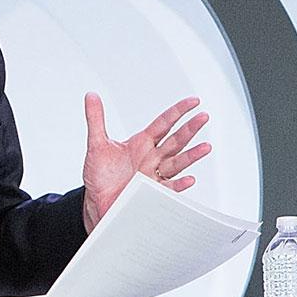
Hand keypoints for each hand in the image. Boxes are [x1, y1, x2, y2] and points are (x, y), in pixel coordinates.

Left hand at [81, 93, 211, 230]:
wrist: (96, 201)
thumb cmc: (100, 174)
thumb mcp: (96, 144)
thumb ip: (96, 118)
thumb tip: (91, 96)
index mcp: (142, 143)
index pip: (164, 123)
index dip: (178, 111)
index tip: (193, 102)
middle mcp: (151, 157)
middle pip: (175, 140)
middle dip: (190, 129)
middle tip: (204, 117)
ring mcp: (153, 174)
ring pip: (176, 163)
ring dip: (191, 156)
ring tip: (205, 147)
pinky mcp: (151, 192)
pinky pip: (168, 187)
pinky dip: (178, 184)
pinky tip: (189, 180)